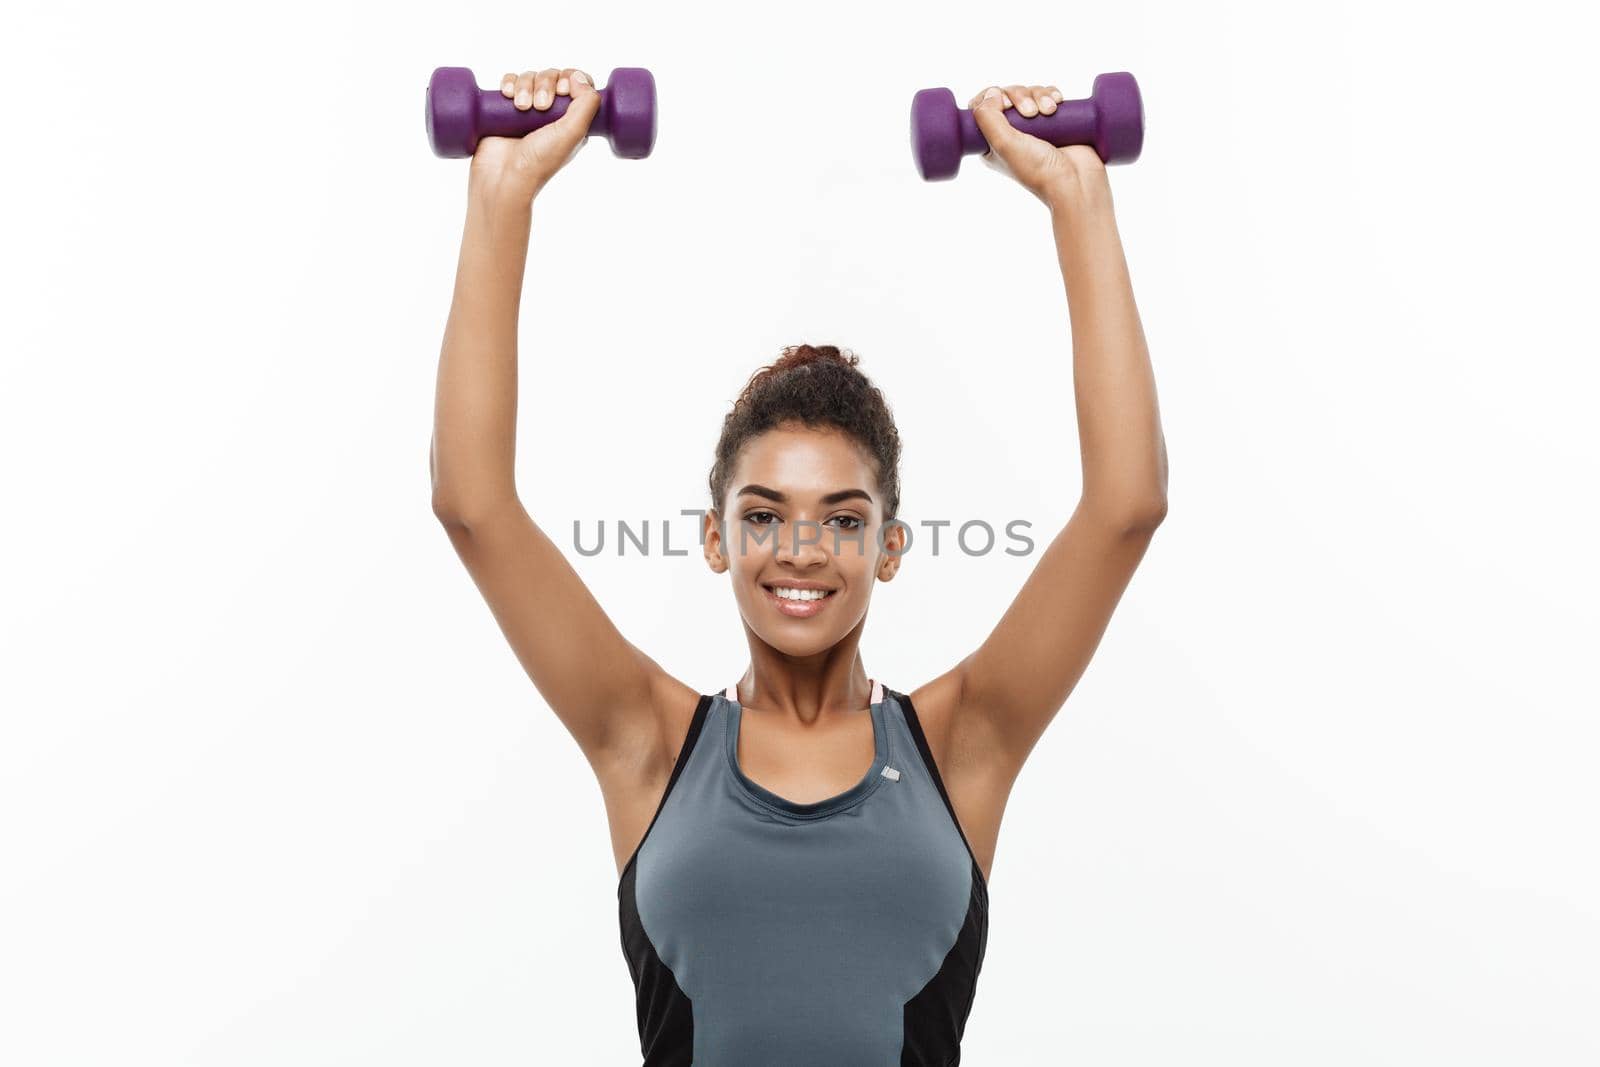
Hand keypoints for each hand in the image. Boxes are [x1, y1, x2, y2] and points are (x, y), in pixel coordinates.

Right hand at [469, 66, 601, 199]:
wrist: (503, 177)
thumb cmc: (540, 161)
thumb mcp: (573, 133)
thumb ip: (586, 104)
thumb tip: (579, 77)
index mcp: (573, 120)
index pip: (578, 84)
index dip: (571, 79)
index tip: (562, 91)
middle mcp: (551, 114)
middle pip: (552, 76)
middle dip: (545, 84)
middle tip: (540, 107)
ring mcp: (528, 110)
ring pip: (530, 76)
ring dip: (525, 85)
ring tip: (521, 107)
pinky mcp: (505, 108)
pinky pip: (509, 81)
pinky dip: (509, 83)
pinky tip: (508, 95)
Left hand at [969, 83, 1109, 207]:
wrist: (1076, 181)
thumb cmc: (1038, 169)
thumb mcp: (1003, 144)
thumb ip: (987, 116)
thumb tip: (991, 93)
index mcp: (991, 144)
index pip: (980, 107)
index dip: (991, 97)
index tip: (1005, 105)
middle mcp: (1010, 135)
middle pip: (1006, 95)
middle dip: (1019, 95)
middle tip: (1031, 113)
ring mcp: (1033, 128)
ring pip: (1028, 93)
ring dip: (1039, 95)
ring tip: (1049, 111)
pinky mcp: (1054, 121)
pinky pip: (1048, 95)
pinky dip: (1051, 95)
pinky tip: (1057, 103)